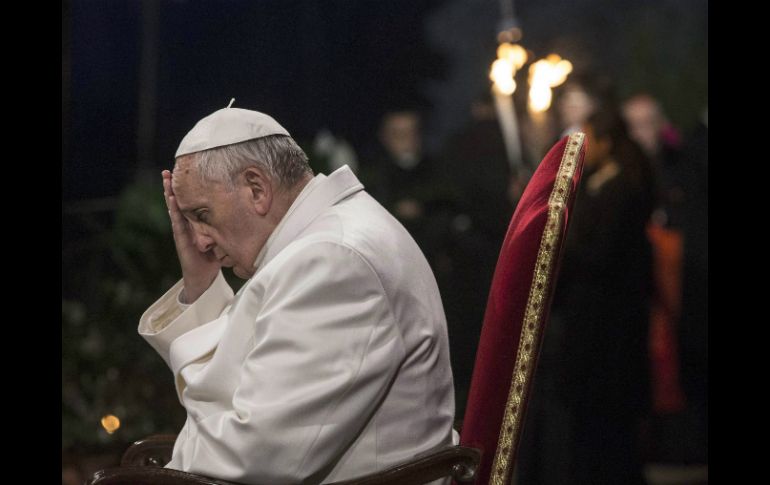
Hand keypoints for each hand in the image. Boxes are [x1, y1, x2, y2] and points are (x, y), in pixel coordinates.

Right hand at [162, 170, 220, 302]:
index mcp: (194, 225)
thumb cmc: (212, 260)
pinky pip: (177, 223)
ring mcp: (182, 232)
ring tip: (165, 180)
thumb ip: (224, 228)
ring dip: (169, 194)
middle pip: (177, 203)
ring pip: (174, 209)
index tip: (182, 175)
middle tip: (167, 171)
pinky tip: (171, 200)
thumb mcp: (220, 240)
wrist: (203, 279)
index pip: (187, 204)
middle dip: (172, 187)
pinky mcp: (182, 240)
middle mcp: (186, 226)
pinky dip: (174, 211)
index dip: (184, 190)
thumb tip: (241, 215)